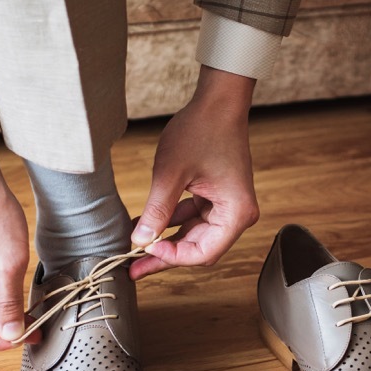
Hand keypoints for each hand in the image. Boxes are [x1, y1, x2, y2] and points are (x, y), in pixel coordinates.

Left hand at [129, 66, 259, 279]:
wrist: (217, 103)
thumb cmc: (201, 130)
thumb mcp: (171, 172)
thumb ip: (157, 210)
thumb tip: (140, 242)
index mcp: (236, 213)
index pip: (204, 253)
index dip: (173, 258)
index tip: (145, 251)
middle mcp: (237, 215)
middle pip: (198, 249)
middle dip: (165, 256)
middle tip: (133, 267)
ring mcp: (227, 207)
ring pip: (193, 237)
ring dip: (164, 242)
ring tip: (133, 249)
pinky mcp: (216, 198)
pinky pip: (191, 220)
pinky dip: (169, 223)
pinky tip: (144, 225)